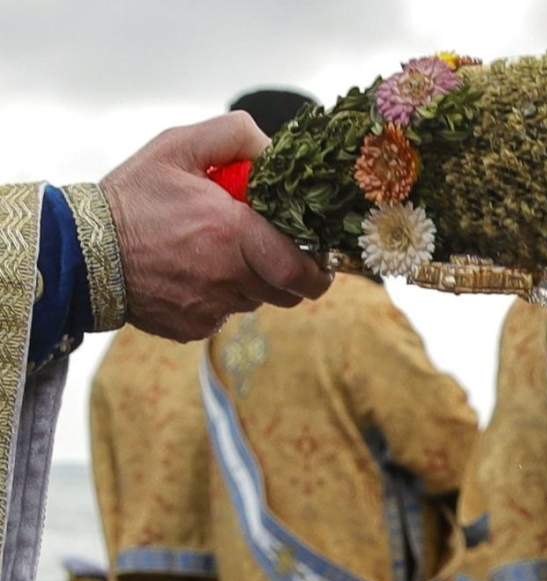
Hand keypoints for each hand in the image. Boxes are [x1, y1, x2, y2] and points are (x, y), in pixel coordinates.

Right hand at [100, 112, 331, 341]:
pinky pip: (224, 317)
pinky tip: (195, 273)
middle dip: (289, 273)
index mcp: (233, 234)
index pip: (302, 270)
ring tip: (224, 254)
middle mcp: (227, 278)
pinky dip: (220, 299)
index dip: (319, 268)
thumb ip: (233, 135)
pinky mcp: (193, 328)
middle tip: (275, 250)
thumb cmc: (131, 197)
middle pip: (287, 292)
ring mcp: (210, 310)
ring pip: (256, 303)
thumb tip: (275, 148)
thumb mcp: (178, 147)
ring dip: (253, 283)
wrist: (78, 249)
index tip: (318, 257)